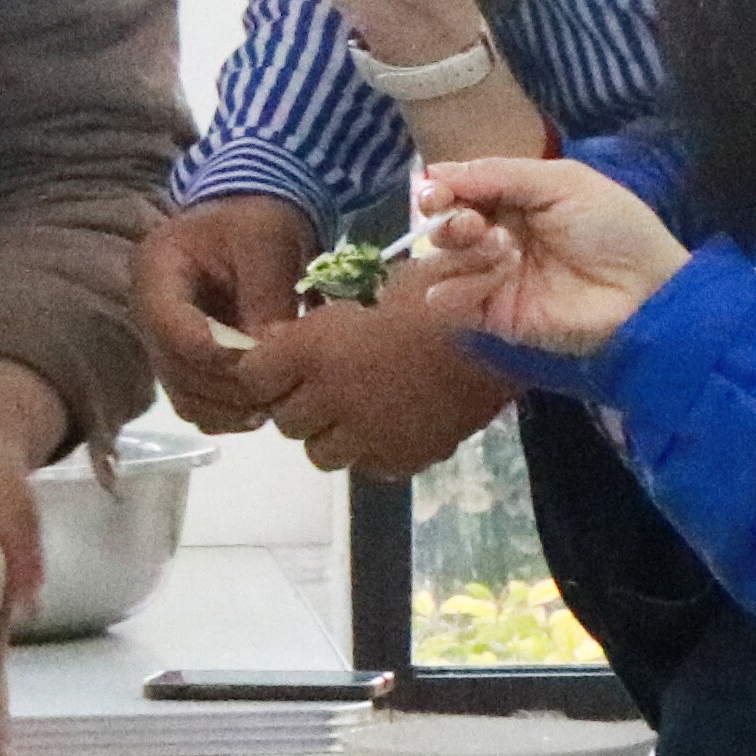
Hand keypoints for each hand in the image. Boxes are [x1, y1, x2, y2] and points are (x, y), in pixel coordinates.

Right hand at [138, 194, 320, 431]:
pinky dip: (228, 413)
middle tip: (277, 389)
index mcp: (156, 269)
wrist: (254, 219)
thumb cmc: (258, 219)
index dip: (215, 354)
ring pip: (184, 395)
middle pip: (175, 369)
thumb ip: (266, 297)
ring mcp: (163, 341)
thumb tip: (270, 358)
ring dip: (229, 407)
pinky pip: (197, 403)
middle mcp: (148, 311)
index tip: (263, 362)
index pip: (172, 327)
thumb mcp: (268, 242)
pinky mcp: (184, 363)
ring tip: (274, 400)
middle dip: (228, 385)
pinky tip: (263, 405)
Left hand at [238, 291, 523, 476]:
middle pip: (286, 420)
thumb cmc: (439, 294)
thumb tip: (281, 341)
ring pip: (321, 452)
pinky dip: (371, 449)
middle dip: (296, 403)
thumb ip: (323, 323)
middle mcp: (331, 399)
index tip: (278, 362)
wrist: (501, 336)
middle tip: (321, 386)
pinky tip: (392, 424)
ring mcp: (366, 436)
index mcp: (316, 349)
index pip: (254, 375)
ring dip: (330, 433)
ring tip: (355, 411)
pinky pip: (368, 465)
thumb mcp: (373, 290)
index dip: (264, 369)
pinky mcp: (400, 459)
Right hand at [401, 159, 699, 362]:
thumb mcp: (561, 181)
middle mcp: (495, 238)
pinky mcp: (493, 316)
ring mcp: (492, 279)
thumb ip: (498, 174)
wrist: (644, 289)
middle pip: (442, 228)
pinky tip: (499, 276)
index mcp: (511, 201)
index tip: (433, 192)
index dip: (438, 190)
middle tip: (473, 223)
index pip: (456, 193)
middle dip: (448, 221)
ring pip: (440, 265)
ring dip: (461, 252)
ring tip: (502, 248)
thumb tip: (435, 172)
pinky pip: (449, 303)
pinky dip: (462, 287)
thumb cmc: (614, 226)